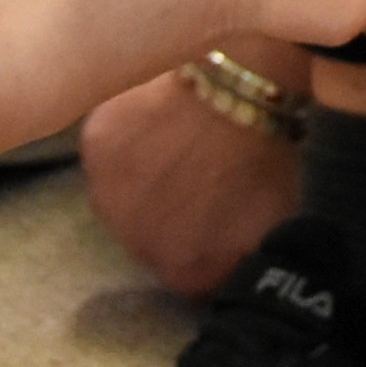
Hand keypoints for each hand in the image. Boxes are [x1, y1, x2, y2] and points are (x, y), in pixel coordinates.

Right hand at [77, 65, 304, 295]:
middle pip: (150, 235)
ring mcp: (106, 197)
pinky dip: (127, 136)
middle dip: (170, 211)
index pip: (189, 272)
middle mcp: (134, 247)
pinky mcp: (93, 148)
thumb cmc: (262, 157)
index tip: (216, 211)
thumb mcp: (272, 223)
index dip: (202, 240)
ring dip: (143, 176)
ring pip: (123, 194)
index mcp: (182, 273)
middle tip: (197, 173)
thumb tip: (231, 265)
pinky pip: (109, 149)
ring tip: (176, 141)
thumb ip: (241, 256)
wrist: (234, 93)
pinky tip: (155, 117)